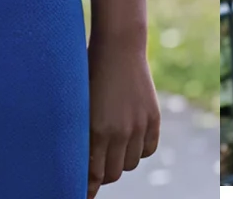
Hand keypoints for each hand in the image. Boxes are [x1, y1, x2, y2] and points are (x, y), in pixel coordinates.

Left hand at [86, 34, 160, 196]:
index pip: (92, 176)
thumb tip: (79, 164)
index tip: (84, 194)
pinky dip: (139, 150)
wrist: (118, 48)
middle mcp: (119, 132)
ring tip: (113, 148)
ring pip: (131, 164)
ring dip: (121, 161)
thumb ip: (79, 136)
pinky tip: (130, 141)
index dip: (87, 188)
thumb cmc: (88, 75)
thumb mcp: (78, 107)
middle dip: (103, 174)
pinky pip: (148, 150)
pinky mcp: (154, 118)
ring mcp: (139, 125)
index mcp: (96, 131)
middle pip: (113, 174)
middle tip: (96, 166)